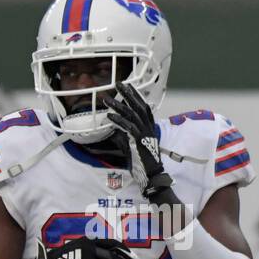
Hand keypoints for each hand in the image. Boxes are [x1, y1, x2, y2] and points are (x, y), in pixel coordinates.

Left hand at [103, 82, 171, 199]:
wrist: (151, 175)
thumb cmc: (141, 162)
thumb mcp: (129, 147)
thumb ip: (122, 137)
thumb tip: (112, 130)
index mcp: (148, 126)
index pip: (142, 106)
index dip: (135, 95)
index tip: (126, 86)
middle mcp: (148, 127)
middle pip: (139, 105)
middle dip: (128, 93)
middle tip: (118, 83)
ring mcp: (145, 133)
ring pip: (132, 114)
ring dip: (118, 105)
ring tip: (106, 99)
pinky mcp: (140, 141)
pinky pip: (128, 127)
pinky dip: (118, 121)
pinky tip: (109, 116)